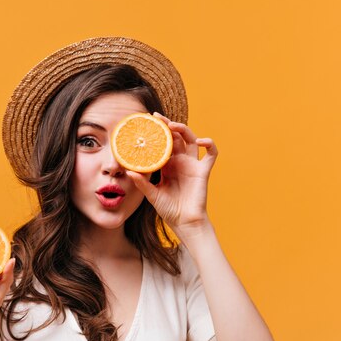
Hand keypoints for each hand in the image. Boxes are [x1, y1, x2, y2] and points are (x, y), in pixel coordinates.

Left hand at [127, 112, 217, 230]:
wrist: (184, 222)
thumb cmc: (169, 209)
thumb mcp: (152, 194)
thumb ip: (142, 183)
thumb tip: (128, 171)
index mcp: (167, 165)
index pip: (162, 143)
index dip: (157, 132)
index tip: (147, 123)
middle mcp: (180, 161)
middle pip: (176, 137)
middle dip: (168, 125)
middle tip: (157, 118)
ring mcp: (192, 164)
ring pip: (191, 140)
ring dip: (183, 129)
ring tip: (172, 126)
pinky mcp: (203, 171)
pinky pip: (211, 154)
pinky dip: (210, 144)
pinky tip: (202, 141)